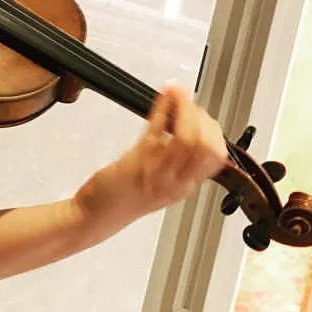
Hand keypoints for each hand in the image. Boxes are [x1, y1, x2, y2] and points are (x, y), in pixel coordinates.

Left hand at [76, 84, 227, 227]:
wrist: (96, 216)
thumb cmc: (123, 197)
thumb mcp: (158, 180)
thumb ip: (173, 157)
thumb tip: (183, 125)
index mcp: (185, 185)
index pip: (216, 156)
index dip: (213, 130)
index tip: (201, 116)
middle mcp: (176, 182)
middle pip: (207, 146)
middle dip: (202, 118)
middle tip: (188, 106)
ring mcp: (157, 174)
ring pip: (187, 139)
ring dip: (184, 109)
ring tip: (177, 95)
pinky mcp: (136, 164)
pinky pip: (156, 130)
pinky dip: (163, 107)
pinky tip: (165, 96)